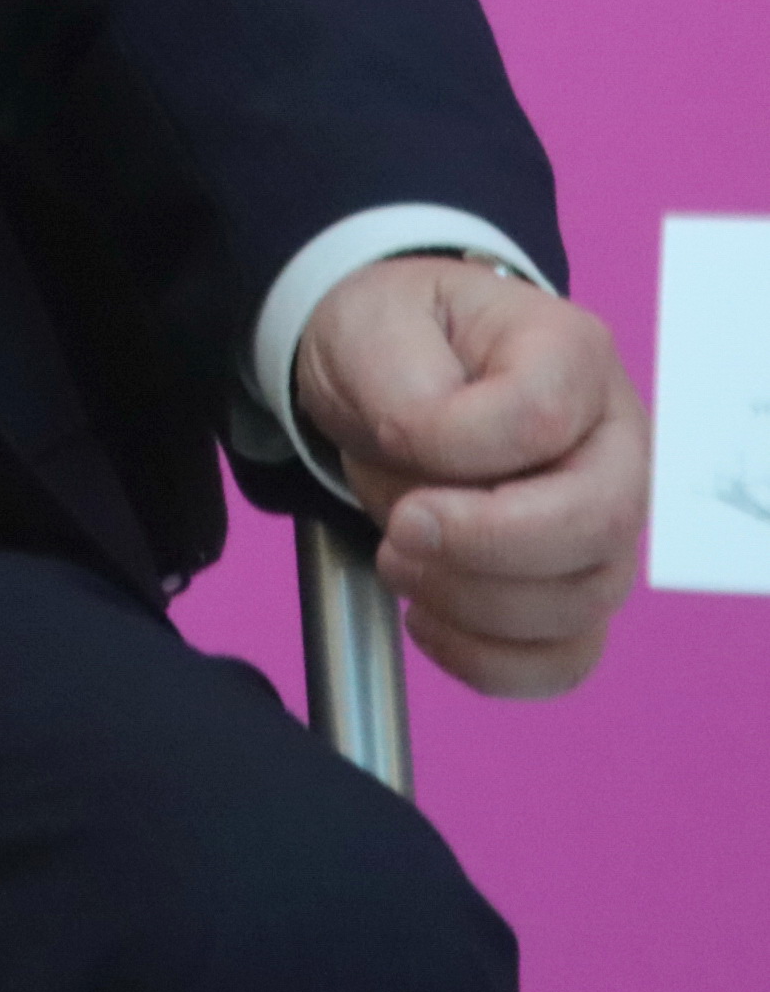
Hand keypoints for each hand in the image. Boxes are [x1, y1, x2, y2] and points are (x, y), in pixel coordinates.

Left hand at [294, 256, 646, 695]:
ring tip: (397, 561)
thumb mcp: (376, 329)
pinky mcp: (577, 588)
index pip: (542, 419)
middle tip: (398, 532)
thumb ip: (406, 394)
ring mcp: (607, 524)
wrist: (386, 371)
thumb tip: (431, 470)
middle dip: (482, 547)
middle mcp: (614, 443)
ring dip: (472, 602)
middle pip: (595, 523)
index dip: (459, 451)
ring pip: (582, 602)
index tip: (390, 443)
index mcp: (571, 353)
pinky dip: (491, 662)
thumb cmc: (394, 338)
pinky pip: (565, 658)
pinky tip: (427, 622)